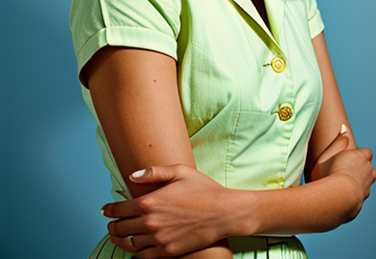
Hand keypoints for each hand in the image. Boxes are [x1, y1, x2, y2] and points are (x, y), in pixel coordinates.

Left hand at [101, 164, 232, 257]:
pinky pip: (144, 256)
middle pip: (121, 228)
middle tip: (111, 223)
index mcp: (150, 202)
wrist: (223, 213)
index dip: (109, 210)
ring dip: (120, 240)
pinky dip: (136, 252)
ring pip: (129, 244)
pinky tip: (136, 246)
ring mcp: (159, 240)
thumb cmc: (203, 189)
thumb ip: (153, 172)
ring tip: (118, 237)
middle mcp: (151, 223)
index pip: (120, 209)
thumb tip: (131, 175)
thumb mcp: (180, 172)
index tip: (105, 210)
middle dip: (112, 226)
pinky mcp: (168, 252)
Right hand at [310, 126, 375, 220]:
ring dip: (359, 181)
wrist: (337, 199)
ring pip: (367, 181)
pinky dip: (354, 193)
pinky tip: (342, 194)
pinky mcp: (363, 200)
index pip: (366, 153)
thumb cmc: (329, 174)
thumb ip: (338, 142)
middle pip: (368, 166)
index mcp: (361, 157)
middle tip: (343, 169)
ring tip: (343, 182)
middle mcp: (368, 170)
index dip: (357, 155)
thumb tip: (344, 128)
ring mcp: (367, 186)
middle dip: (359, 167)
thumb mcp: (329, 154)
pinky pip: (361, 194)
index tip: (347, 158)